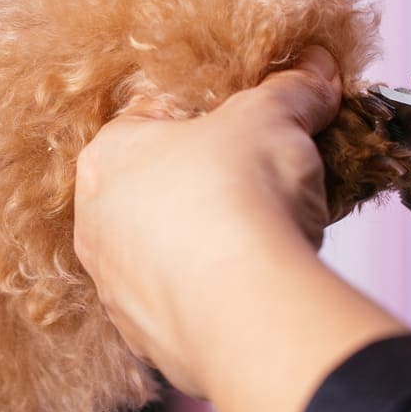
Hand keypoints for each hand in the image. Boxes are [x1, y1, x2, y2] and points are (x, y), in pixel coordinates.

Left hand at [74, 47, 408, 411]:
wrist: (245, 304)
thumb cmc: (239, 194)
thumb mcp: (272, 116)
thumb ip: (291, 90)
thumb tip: (314, 70)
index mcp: (108, 156)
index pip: (153, 122)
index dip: (210, 120)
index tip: (252, 130)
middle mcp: (96, 224)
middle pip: (158, 192)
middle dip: (210, 187)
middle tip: (264, 186)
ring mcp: (117, 289)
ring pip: (168, 256)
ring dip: (211, 248)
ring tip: (269, 242)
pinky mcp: (149, 341)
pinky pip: (186, 309)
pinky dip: (219, 298)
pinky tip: (258, 290)